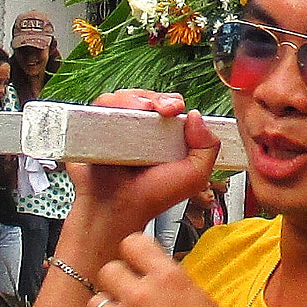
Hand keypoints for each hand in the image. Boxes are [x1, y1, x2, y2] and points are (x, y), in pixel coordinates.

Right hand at [66, 90, 219, 235]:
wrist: (115, 209)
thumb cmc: (150, 197)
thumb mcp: (194, 176)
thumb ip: (208, 147)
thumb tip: (197, 116)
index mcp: (167, 137)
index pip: (170, 105)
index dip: (172, 102)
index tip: (174, 109)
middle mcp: (143, 130)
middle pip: (148, 97)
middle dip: (154, 98)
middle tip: (158, 110)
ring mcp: (120, 128)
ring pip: (125, 97)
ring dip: (132, 99)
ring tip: (137, 113)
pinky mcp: (98, 128)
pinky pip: (102, 105)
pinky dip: (109, 105)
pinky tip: (115, 117)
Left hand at [85, 233, 259, 306]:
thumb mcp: (204, 303)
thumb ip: (174, 282)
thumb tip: (155, 272)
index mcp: (168, 278)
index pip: (132, 243)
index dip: (135, 255)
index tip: (137, 265)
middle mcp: (141, 296)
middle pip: (108, 270)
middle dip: (120, 283)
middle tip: (131, 299)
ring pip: (96, 302)